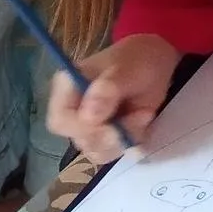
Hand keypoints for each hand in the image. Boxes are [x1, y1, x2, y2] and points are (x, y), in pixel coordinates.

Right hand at [47, 33, 178, 163]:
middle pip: (79, 140)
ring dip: (125, 139)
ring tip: (143, 113)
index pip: (60, 120)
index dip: (83, 129)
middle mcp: (72, 110)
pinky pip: (113, 152)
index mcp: (67, 88)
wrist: (153, 63)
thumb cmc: (136, 59)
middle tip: (138, 117)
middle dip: (111, 137)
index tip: (112, 123)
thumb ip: (108, 89)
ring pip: (97, 151)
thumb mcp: (127, 69)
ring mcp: (87, 125)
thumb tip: (88, 116)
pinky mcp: (103, 136)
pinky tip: (143, 119)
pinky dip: (132, 141)